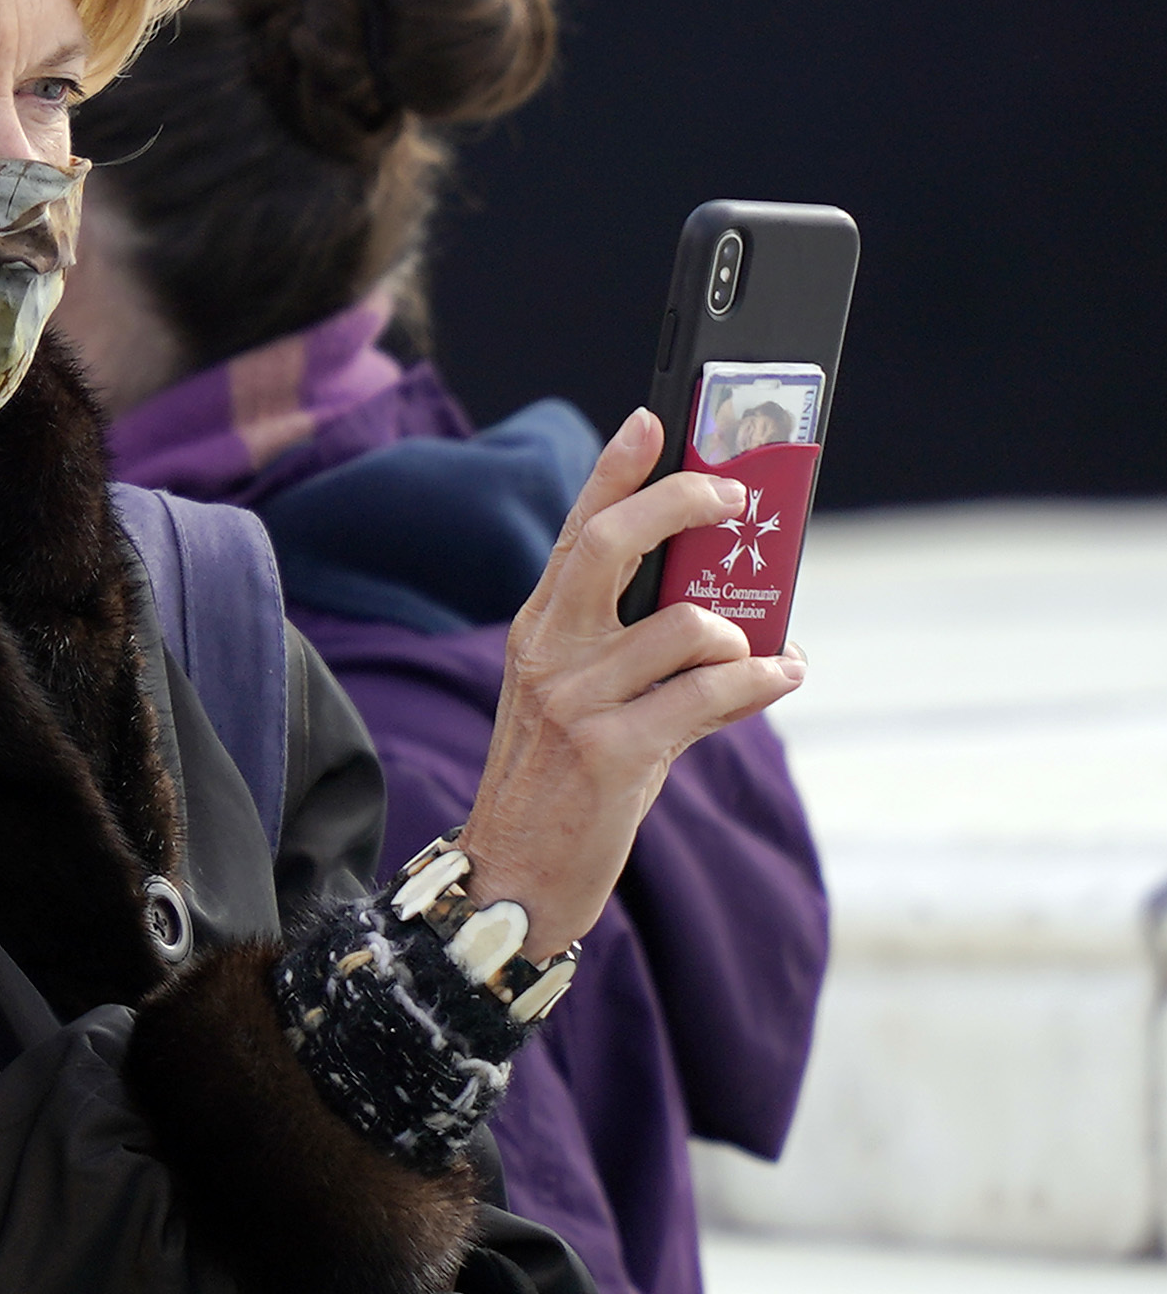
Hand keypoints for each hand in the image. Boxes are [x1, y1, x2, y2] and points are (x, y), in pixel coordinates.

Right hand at [464, 408, 806, 954]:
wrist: (515, 874)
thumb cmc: (561, 783)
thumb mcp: (580, 702)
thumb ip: (643, 653)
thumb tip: (741, 619)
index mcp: (539, 630)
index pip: (578, 531)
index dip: (616, 469)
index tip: (654, 420)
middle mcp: (548, 653)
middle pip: (613, 544)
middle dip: (684, 505)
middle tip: (736, 501)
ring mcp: (575, 701)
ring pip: (685, 626)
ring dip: (741, 635)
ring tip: (763, 654)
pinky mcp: (613, 751)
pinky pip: (710, 692)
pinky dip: (760, 680)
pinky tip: (779, 677)